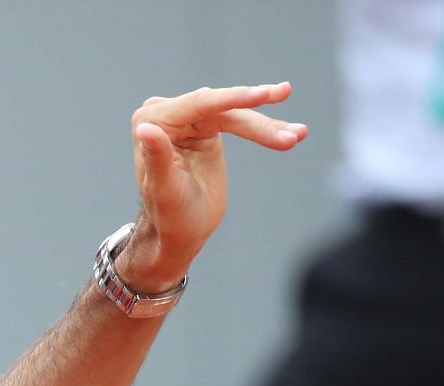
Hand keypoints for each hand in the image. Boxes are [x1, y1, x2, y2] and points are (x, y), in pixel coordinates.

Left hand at [120, 83, 307, 291]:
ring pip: (236, 115)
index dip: (234, 99)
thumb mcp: (165, 190)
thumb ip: (156, 157)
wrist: (179, 232)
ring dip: (269, 126)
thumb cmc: (168, 216)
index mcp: (151, 121)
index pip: (199, 103)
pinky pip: (241, 121)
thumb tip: (144, 127)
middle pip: (223, 110)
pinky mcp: (208, 127)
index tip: (265, 95)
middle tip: (293, 132)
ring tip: (298, 135)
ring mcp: (189, 119)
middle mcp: (167, 114)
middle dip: (259, 122)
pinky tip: (292, 131)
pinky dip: (266, 128)